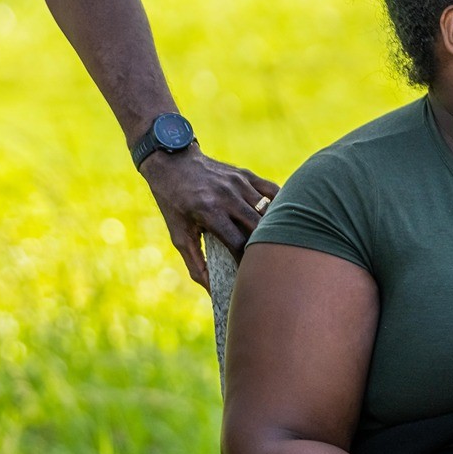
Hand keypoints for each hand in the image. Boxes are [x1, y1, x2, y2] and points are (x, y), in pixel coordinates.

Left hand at [137, 145, 276, 285]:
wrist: (172, 162)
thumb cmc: (174, 202)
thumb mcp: (178, 234)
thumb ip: (196, 264)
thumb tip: (212, 291)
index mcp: (209, 211)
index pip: (239, 244)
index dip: (246, 263)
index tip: (248, 275)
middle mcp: (227, 196)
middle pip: (259, 229)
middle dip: (263, 250)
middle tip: (264, 265)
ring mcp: (239, 183)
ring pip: (270, 212)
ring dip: (274, 231)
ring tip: (275, 248)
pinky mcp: (246, 175)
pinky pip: (274, 193)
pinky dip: (280, 208)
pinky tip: (280, 223)